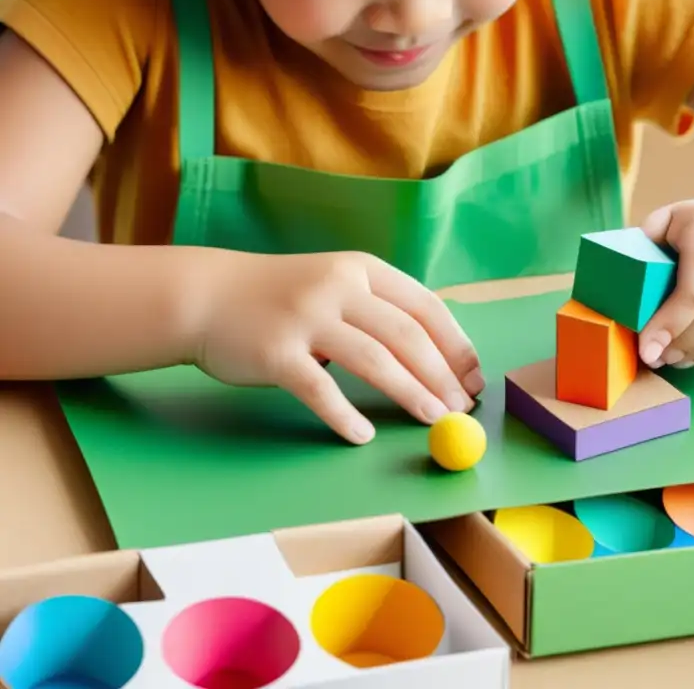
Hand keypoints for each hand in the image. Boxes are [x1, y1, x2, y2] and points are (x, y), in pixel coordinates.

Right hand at [193, 251, 483, 444]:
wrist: (207, 295)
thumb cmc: (282, 298)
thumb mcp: (336, 285)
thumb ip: (379, 309)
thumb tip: (438, 356)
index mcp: (362, 269)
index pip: (426, 307)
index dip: (457, 345)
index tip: (476, 378)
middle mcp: (339, 287)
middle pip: (408, 336)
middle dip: (443, 376)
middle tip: (462, 409)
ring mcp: (307, 317)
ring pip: (375, 361)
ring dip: (411, 394)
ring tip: (436, 420)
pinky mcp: (276, 352)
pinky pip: (320, 390)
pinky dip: (345, 415)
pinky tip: (362, 435)